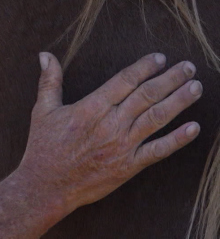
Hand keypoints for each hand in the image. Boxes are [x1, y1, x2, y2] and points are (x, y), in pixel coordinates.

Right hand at [17, 52, 201, 215]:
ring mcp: (122, 145)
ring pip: (156, 118)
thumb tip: (44, 55)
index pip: (124, 81)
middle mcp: (111, 124)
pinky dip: (177, 139)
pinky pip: (158, 150)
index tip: (160, 57)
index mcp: (91, 107)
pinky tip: (194, 128)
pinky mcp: (128, 166)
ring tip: (196, 87)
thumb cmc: (44, 147)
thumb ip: (49, 81)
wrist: (47, 185)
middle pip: (146, 96)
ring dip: (179, 102)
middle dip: (170, 79)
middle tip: (188, 67)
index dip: (144, 67)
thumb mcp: (42, 109)